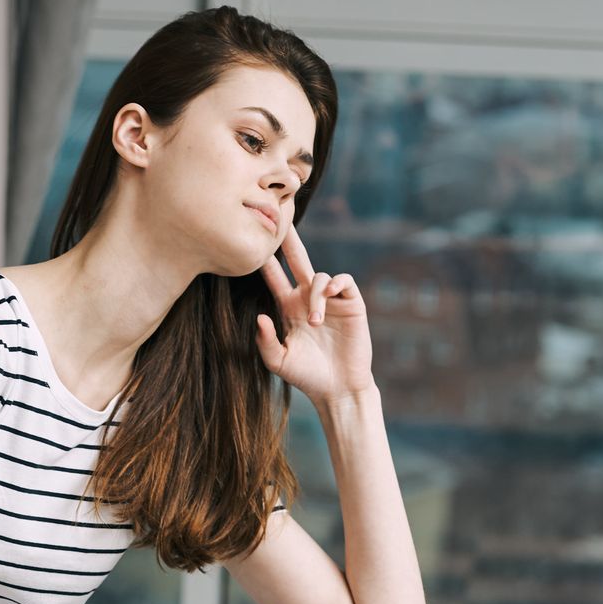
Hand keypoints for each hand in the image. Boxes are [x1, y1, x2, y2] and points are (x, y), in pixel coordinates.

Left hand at [254, 224, 372, 406]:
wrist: (338, 388)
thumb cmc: (306, 376)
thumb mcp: (278, 361)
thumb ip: (265, 341)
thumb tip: (260, 316)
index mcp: (288, 307)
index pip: (273, 277)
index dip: (264, 260)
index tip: (251, 240)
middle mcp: (308, 298)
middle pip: (297, 260)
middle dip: (290, 240)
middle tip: (281, 215)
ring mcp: (330, 299)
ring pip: (319, 276)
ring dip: (315, 295)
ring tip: (315, 322)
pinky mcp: (351, 303)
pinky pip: (342, 281)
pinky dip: (334, 285)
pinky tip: (328, 297)